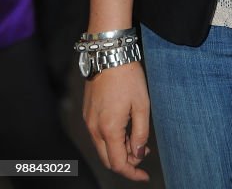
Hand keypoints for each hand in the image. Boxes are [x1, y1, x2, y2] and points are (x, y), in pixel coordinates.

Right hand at [83, 62, 150, 181]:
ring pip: (102, 148)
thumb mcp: (142, 105)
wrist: (108, 54)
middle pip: (108, 159)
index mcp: (109, 129)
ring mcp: (88, 121)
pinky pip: (98, 135)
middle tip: (144, 152)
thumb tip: (138, 153)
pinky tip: (125, 128)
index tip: (144, 176)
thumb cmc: (127, 77)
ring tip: (137, 138)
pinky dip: (111, 139)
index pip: (118, 163)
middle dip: (127, 161)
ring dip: (119, 150)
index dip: (132, 173)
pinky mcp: (87, 113)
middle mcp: (94, 129)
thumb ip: (140, 132)